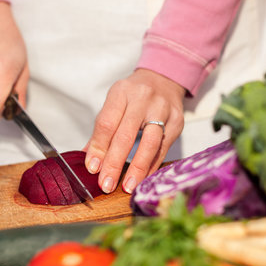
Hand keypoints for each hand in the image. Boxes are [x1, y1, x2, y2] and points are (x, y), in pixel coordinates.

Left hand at [84, 69, 184, 193]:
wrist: (164, 78)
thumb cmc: (133, 96)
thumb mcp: (114, 104)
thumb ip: (101, 132)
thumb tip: (88, 161)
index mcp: (121, 92)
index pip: (106, 123)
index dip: (98, 148)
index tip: (92, 168)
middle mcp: (142, 99)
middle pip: (126, 135)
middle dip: (114, 163)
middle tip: (106, 184)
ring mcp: (162, 109)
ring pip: (150, 143)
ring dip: (137, 168)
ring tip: (127, 186)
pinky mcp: (177, 121)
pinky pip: (163, 148)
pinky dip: (151, 166)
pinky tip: (142, 179)